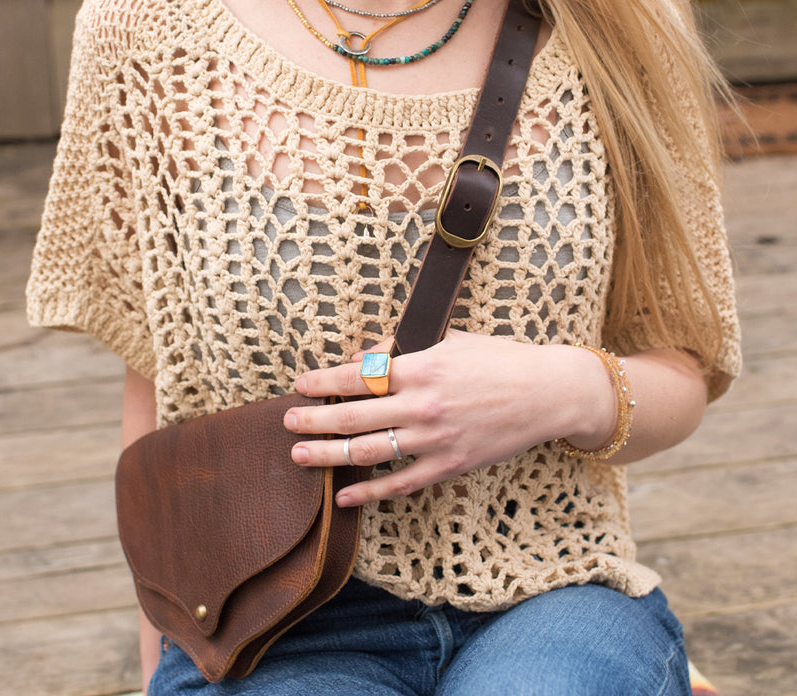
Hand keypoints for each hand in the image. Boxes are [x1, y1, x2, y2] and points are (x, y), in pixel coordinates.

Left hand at [284, 330, 615, 506]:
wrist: (548, 393)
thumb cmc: (500, 360)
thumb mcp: (451, 340)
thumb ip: (404, 348)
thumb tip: (362, 358)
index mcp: (422, 368)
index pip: (359, 376)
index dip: (323, 381)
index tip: (300, 384)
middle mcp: (423, 405)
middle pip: (353, 415)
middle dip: (314, 420)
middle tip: (287, 423)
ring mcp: (435, 440)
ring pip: (368, 451)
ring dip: (329, 455)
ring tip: (300, 455)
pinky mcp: (449, 465)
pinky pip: (401, 483)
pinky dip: (370, 492)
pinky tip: (344, 496)